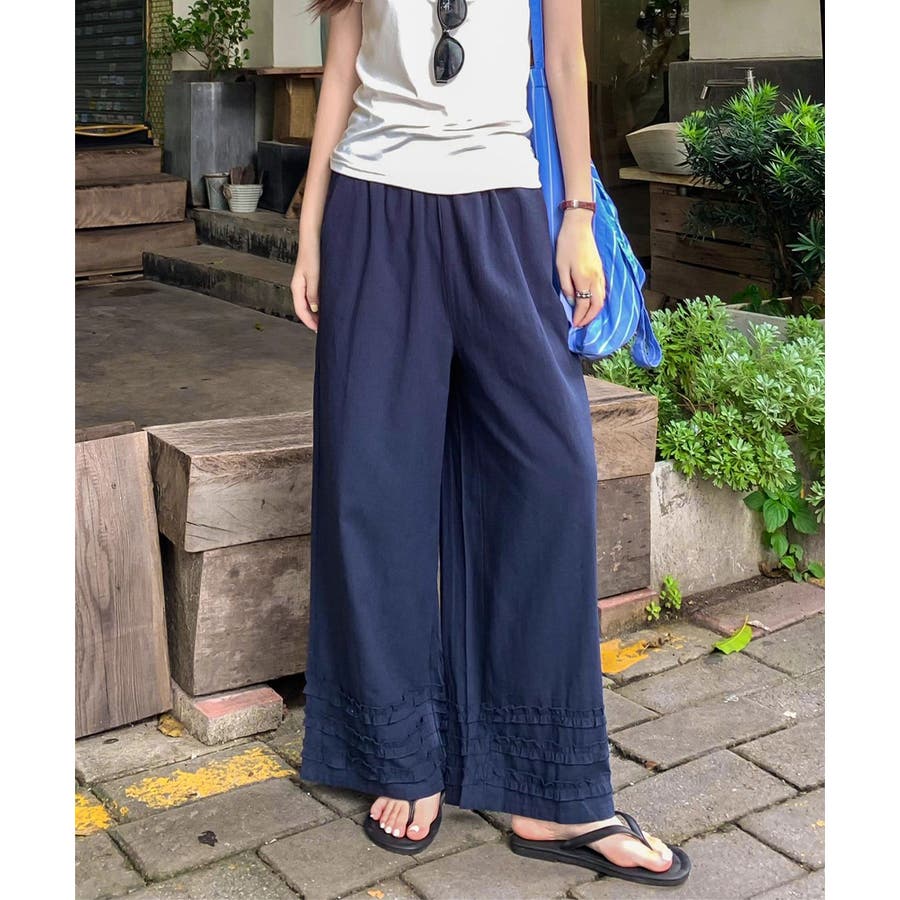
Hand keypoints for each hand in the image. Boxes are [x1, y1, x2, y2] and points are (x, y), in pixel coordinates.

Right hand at [291, 236, 320, 332]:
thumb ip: (314, 292)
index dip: (309, 323)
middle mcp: (300, 286)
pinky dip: (320, 304)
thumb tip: (315, 309)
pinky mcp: (312, 278)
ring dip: (317, 313)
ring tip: (328, 321)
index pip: (301, 311)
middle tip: (326, 330)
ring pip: (309, 303)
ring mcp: (305, 282)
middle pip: (304, 309)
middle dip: (313, 320)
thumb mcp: (314, 274)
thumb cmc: (313, 253)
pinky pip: (314, 296)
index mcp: (297, 287)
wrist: (313, 236)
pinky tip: (328, 306)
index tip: (319, 331)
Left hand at [555, 210, 606, 327]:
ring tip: (586, 317)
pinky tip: (592, 303)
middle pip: (597, 305)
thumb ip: (566, 286)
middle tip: (580, 325)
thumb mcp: (561, 267)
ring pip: (602, 299)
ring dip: (595, 311)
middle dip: (589, 318)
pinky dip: (599, 301)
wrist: (579, 225)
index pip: (584, 305)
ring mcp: (600, 274)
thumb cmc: (567, 245)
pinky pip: (603, 290)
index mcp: (585, 279)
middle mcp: (596, 279)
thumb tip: (570, 301)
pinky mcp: (601, 269)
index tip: (574, 325)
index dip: (579, 317)